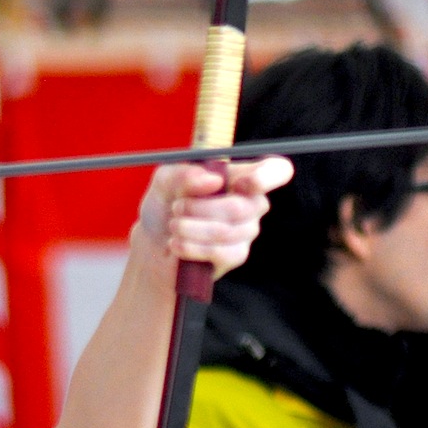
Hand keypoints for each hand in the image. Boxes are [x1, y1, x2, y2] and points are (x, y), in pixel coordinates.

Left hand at [134, 156, 291, 280]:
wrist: (151, 244)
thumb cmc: (164, 205)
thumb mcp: (165, 181)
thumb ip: (184, 174)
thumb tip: (214, 180)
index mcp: (240, 175)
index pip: (276, 171)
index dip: (267, 176)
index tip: (239, 183)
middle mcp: (250, 202)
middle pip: (246, 205)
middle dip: (202, 207)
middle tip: (177, 207)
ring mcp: (246, 230)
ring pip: (229, 230)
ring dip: (191, 227)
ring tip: (172, 226)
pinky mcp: (235, 256)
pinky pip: (222, 252)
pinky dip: (192, 247)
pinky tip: (176, 244)